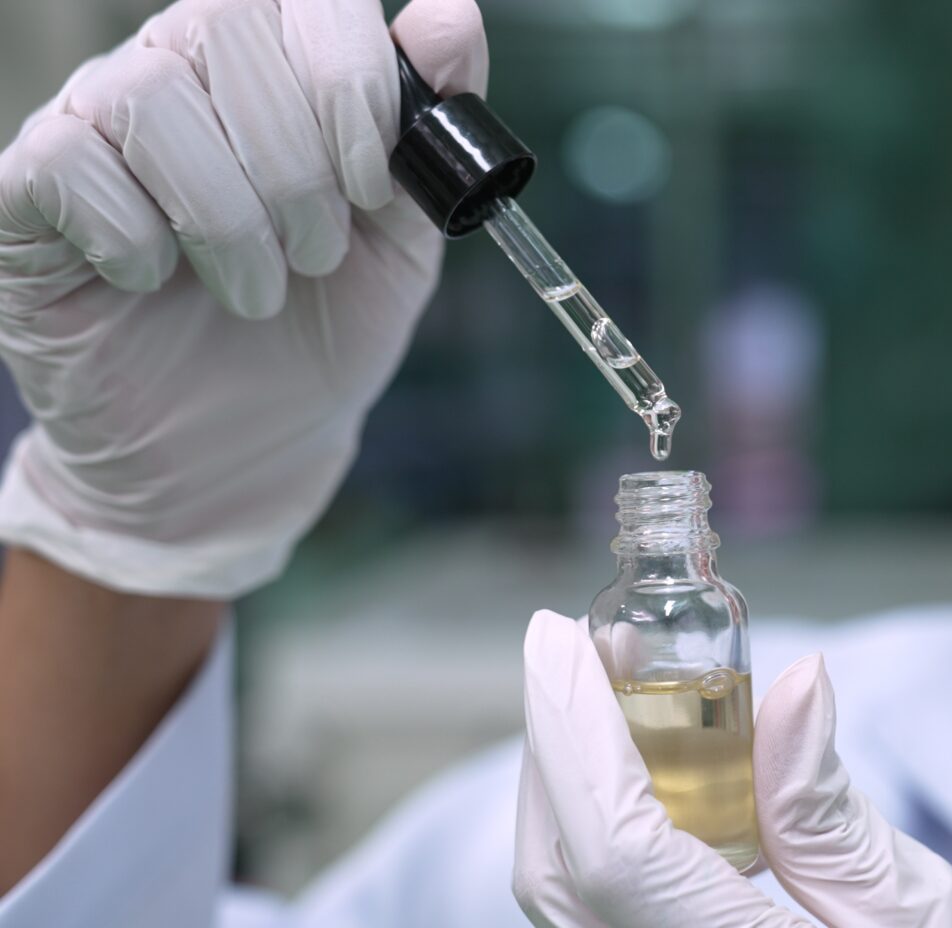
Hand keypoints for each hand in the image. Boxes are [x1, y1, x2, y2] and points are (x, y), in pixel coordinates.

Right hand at [0, 0, 487, 598]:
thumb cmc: (321, 329)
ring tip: (255, 289)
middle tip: (315, 254)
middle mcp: (175, 72)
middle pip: (223, 28)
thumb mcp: (404, 235)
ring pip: (148, 96)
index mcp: (273, 68)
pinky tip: (157, 282)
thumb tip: (451, 13)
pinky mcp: (26, 193)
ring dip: (225, 214)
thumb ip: (431, 126)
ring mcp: (93, 124)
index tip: (370, 186)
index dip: (348, 81)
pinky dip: (134, 236)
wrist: (244, 447)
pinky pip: (67, 162)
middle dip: (294, 162)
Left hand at [513, 610, 951, 927]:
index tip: (555, 639)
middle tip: (588, 653)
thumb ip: (829, 814)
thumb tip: (794, 685)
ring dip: (577, 790)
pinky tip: (650, 782)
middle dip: (560, 750)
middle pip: (561, 876)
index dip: (573, 734)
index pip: (614, 849)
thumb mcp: (917, 918)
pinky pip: (604, 918)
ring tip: (620, 697)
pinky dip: (607, 838)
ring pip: (569, 900)